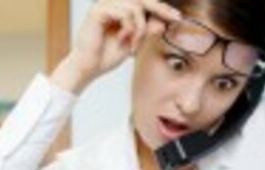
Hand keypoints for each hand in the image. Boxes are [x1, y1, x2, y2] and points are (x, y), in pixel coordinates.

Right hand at [51, 0, 180, 93]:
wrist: (88, 68)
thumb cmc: (105, 56)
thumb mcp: (132, 43)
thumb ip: (145, 31)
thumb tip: (162, 22)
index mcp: (118, 8)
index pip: (144, 2)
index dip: (161, 7)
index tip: (177, 16)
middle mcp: (111, 3)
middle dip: (160, 9)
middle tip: (173, 19)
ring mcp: (104, 5)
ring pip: (136, 7)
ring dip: (141, 28)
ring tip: (135, 44)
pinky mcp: (99, 11)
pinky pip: (125, 13)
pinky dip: (130, 28)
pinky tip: (124, 40)